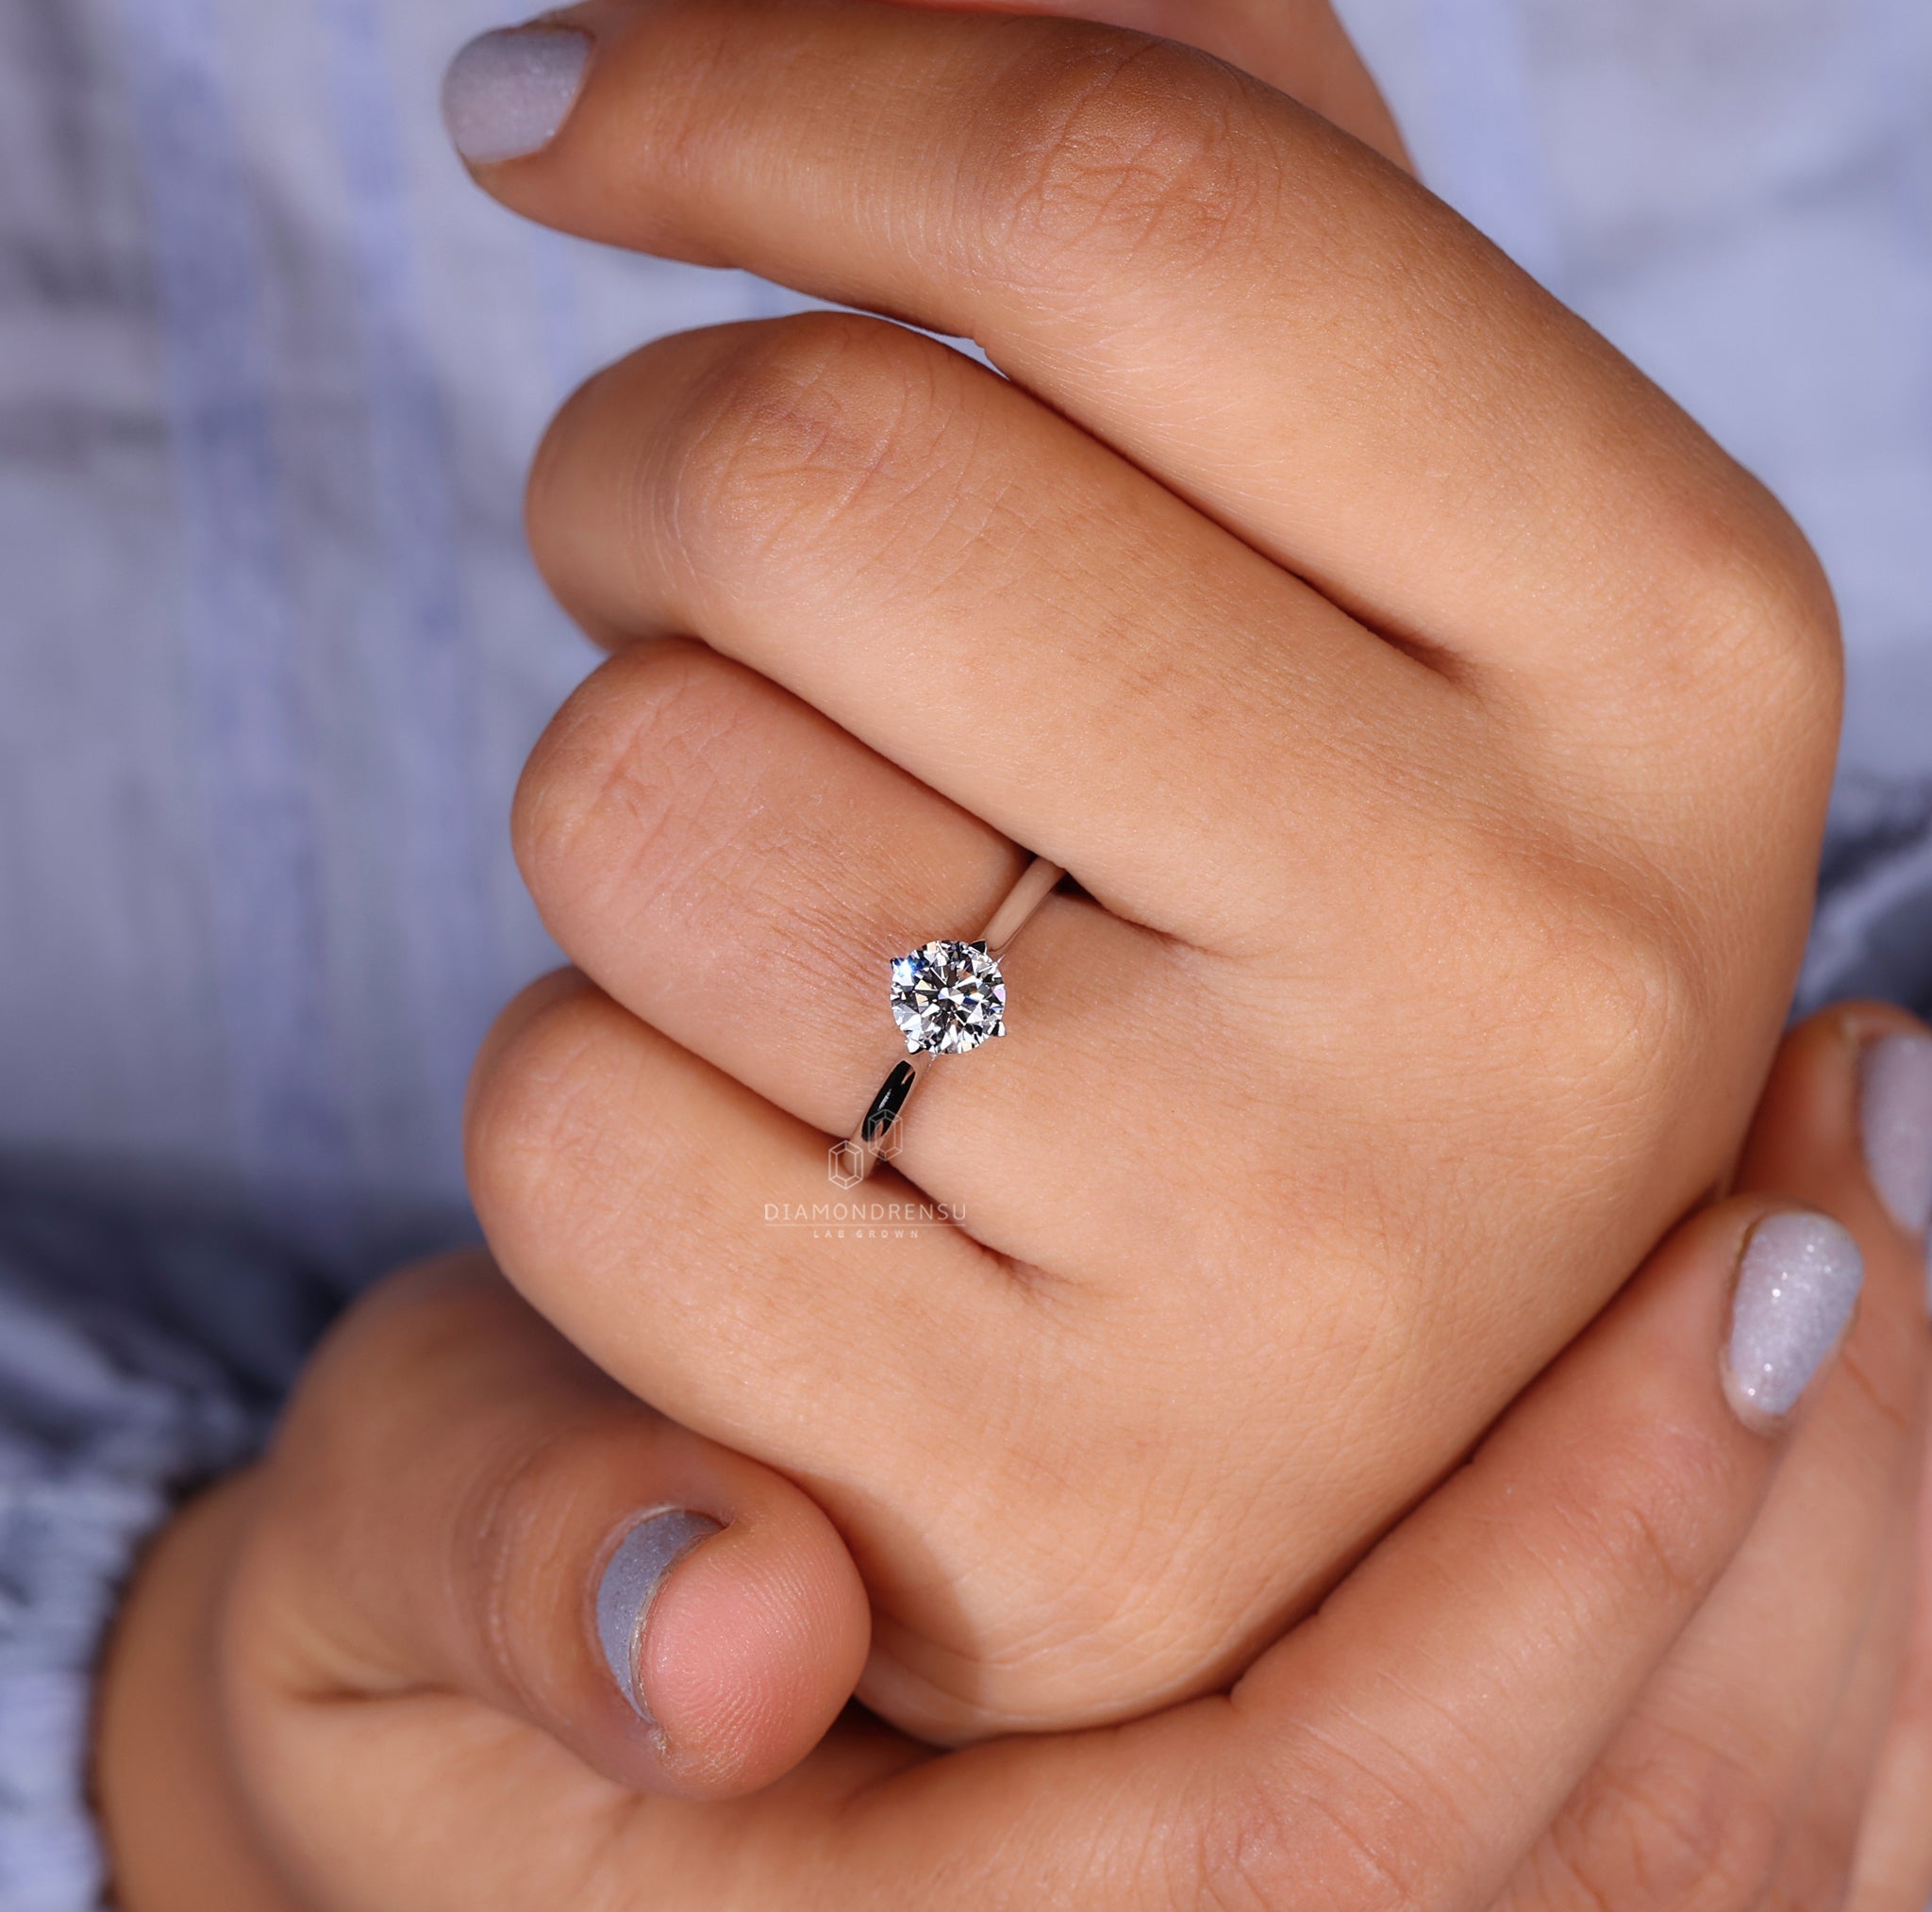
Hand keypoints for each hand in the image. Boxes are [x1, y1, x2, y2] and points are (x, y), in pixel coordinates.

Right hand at [98, 1005, 1931, 1908]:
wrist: (468, 1732)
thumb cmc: (439, 1610)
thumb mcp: (400, 1564)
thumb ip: (512, 1560)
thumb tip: (725, 1616)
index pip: (1326, 1840)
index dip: (1570, 1553)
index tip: (1744, 1238)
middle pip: (1609, 1872)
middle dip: (1804, 1513)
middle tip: (1870, 1137)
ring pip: (1712, 1863)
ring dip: (1857, 1550)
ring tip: (1884, 1201)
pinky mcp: (1329, 1883)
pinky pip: (1690, 1829)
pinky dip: (1828, 1623)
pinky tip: (1846, 1368)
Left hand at [451, 0, 1841, 1734]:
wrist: (1295, 1378)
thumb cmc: (1274, 892)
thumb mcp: (1343, 532)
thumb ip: (1197, 169)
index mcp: (1677, 652)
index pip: (1139, 195)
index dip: (768, 90)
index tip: (557, 117)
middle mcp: (1541, 973)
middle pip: (827, 480)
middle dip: (646, 473)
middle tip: (693, 571)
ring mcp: (1300, 1281)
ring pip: (643, 804)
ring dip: (630, 795)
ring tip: (808, 899)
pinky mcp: (1042, 1514)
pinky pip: (574, 1131)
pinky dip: (596, 1090)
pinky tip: (782, 1158)